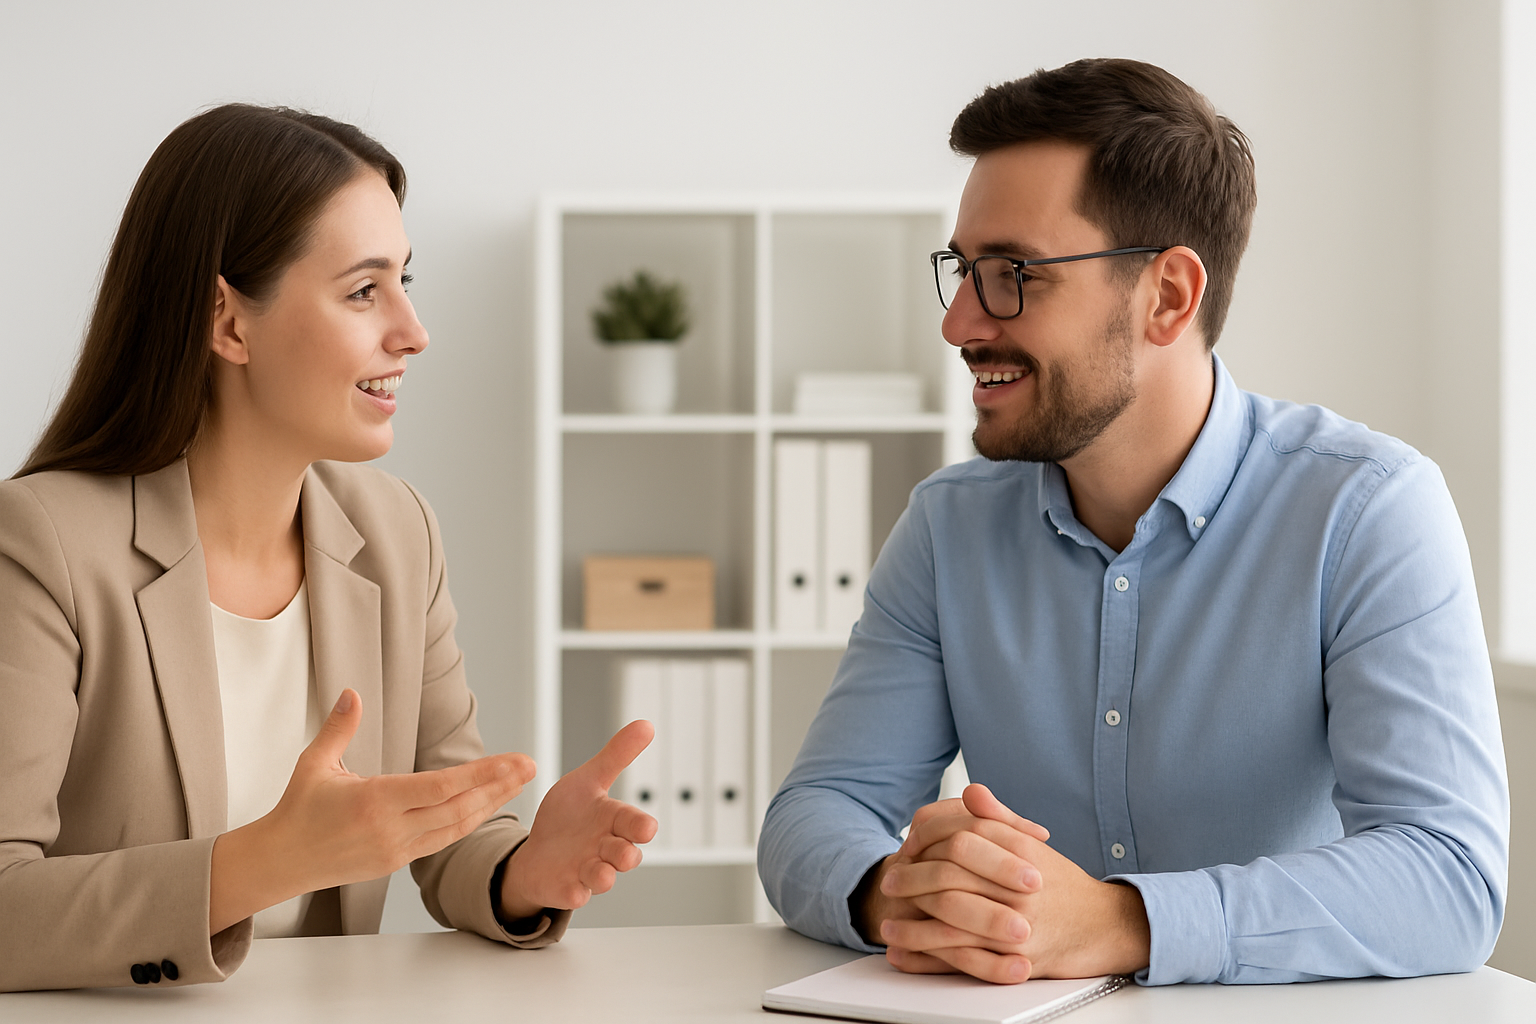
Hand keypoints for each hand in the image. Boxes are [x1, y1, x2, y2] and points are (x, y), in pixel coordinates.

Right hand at [210, 689, 533, 932]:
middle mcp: (391, 829)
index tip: (513, 761)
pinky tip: (486, 806)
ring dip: (490, 804)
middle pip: (459, 807)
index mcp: (374, 802)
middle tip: (531, 765)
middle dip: (500, 786)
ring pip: (456, 827)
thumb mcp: (315, 763)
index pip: (441, 787)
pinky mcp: (396, 862)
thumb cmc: (297, 810)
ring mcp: (396, 850)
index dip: (481, 774)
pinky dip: (468, 822)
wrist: (279, 862)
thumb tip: (352, 692)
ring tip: (518, 783)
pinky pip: (441, 841)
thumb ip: (339, 727)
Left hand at [498, 720, 658, 919]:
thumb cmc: (570, 817)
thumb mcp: (588, 780)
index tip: (646, 827)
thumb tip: (647, 725)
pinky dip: (576, 894)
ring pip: (603, 877)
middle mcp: (605, 849)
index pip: (635, 824)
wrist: (538, 851)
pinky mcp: (568, 888)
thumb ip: (616, 756)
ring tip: (602, 874)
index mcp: (613, 821)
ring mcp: (587, 871)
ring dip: (604, 876)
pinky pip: (575, 895)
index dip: (640, 826)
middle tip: (625, 854)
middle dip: (626, 854)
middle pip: (624, 854)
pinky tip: (574, 890)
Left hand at [874, 784, 1148, 982]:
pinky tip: (907, 952)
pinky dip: (928, 958)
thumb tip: (972, 791)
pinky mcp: (1015, 962)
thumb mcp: (1032, 845)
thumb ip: (998, 819)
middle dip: (912, 880)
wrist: (1101, 927)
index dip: (928, 839)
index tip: (907, 845)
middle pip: (951, 876)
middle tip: (890, 881)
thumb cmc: (1060, 885)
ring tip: (889, 921)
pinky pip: (962, 961)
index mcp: (1022, 852)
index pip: (964, 835)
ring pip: (952, 921)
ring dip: (913, 923)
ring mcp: (1018, 926)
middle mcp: (1020, 887)